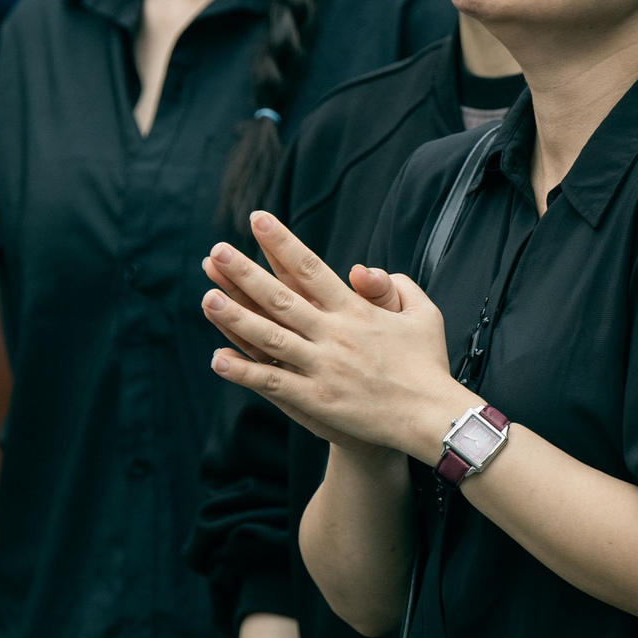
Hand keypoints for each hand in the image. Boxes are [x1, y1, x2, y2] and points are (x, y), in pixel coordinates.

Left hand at [201, 211, 474, 462]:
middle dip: (246, 273)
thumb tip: (367, 271)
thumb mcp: (425, 315)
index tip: (259, 221)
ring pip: (270, 337)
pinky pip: (273, 382)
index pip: (311, 268)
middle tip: (217, 251)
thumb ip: (397, 287)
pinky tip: (217, 359)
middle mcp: (335, 333)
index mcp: (356, 310)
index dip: (282, 243)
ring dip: (236, 317)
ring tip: (207, 297)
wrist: (431, 416)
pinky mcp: (318, 399)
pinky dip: (244, 371)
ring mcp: (323, 367)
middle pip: (282, 297)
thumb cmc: (428, 365)